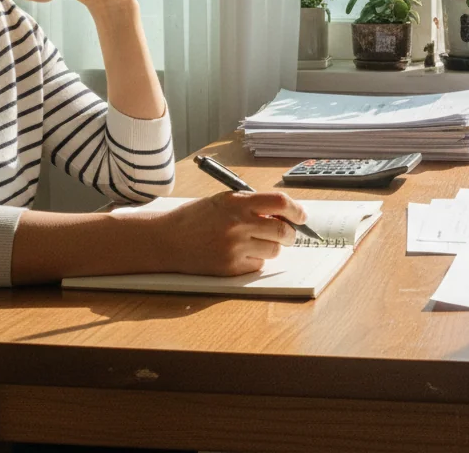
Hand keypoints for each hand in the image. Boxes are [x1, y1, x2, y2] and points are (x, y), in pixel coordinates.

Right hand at [159, 191, 307, 275]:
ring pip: (274, 250)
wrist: (166, 240)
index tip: (301, 215)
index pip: (280, 202)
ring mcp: (234, 248)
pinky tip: (240, 253)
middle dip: (290, 233)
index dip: (296, 210)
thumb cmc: (196, 218)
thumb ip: (252, 205)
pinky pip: (258, 266)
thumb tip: (284, 213)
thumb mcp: (224, 201)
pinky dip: (256, 260)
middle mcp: (238, 224)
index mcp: (237, 202)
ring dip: (272, 247)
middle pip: (283, 230)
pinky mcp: (230, 267)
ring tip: (255, 242)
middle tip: (287, 233)